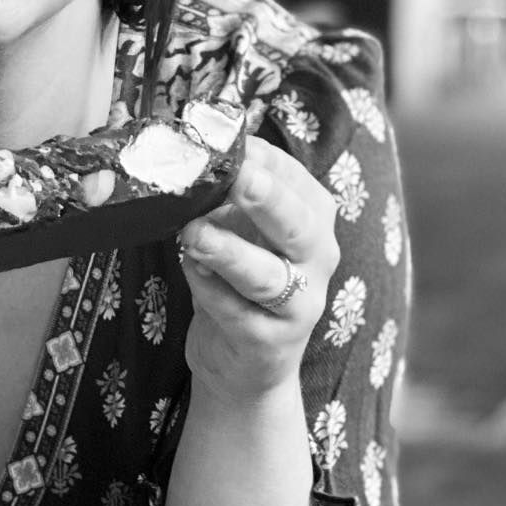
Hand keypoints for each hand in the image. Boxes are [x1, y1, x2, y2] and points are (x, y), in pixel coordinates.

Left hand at [176, 137, 338, 405]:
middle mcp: (317, 260)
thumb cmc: (240, 284)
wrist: (244, 364)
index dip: (263, 161)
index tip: (227, 141)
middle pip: (298, 225)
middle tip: (236, 176)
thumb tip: (192, 156)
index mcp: (314, 221)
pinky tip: (188, 268)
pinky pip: (236, 311)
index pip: (295, 181)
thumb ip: (227, 200)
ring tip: (193, 233)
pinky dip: (208, 288)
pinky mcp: (268, 341)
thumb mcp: (240, 233)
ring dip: (229, 251)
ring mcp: (298, 304)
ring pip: (267, 275)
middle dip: (267, 198)